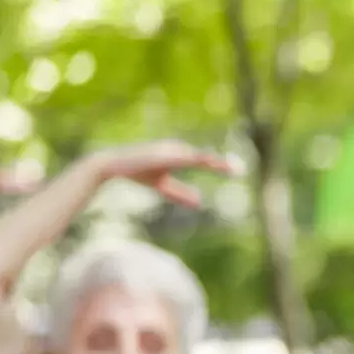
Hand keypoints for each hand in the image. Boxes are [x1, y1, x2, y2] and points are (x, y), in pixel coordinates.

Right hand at [78, 141, 238, 209]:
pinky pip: (181, 158)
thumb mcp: (163, 186)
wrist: (114, 166)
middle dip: (221, 163)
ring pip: (195, 156)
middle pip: (203, 157)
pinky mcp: (159, 154)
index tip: (237, 170)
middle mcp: (175, 150)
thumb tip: (200, 203)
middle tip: (240, 170)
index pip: (203, 160)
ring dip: (211, 161)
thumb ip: (180, 193)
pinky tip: (202, 163)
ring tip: (229, 167)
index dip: (219, 165)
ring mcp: (167, 151)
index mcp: (177, 155)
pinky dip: (193, 160)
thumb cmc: (138, 172)